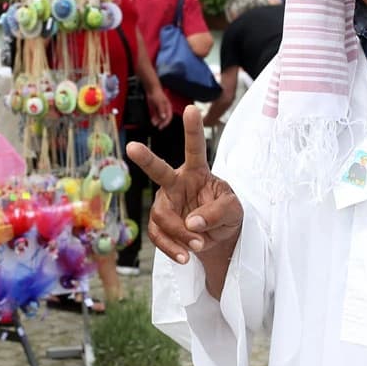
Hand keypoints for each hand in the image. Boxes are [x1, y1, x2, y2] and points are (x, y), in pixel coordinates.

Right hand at [127, 106, 242, 293]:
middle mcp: (176, 183)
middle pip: (159, 170)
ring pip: (161, 215)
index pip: (195, 149)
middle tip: (132, 147)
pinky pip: (158, 236)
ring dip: (181, 233)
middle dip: (146, 159)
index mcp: (197, 171)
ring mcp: (165, 203)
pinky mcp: (160, 224)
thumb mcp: (234, 210)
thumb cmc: (225, 214)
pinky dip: (173, 248)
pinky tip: (185, 256)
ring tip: (199, 245)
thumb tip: (192, 222)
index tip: (191, 109)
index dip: (192, 130)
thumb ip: (217, 212)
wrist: (217, 239)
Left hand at [148, 86, 172, 128]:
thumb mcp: (159, 102)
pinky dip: (155, 118)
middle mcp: (165, 109)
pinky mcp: (156, 109)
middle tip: (158, 127)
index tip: (162, 126)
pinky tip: (152, 120)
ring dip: (157, 121)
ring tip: (153, 123)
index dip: (166, 122)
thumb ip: (161, 110)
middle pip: (164, 118)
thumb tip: (163, 117)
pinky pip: (156, 115)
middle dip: (161, 123)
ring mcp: (161, 109)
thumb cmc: (157, 94)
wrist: (151, 89)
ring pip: (160, 117)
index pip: (169, 117)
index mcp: (168, 107)